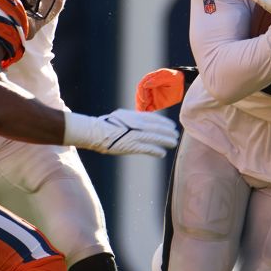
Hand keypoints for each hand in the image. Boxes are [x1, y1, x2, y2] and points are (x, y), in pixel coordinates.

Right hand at [63, 108, 178, 157]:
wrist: (95, 132)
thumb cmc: (105, 125)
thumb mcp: (121, 116)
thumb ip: (132, 118)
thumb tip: (140, 119)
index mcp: (134, 116)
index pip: (153, 119)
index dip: (164, 123)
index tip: (171, 125)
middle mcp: (137, 124)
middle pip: (157, 128)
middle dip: (168, 131)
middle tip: (176, 134)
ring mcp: (135, 135)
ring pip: (156, 138)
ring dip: (166, 140)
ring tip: (173, 143)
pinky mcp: (132, 146)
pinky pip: (148, 148)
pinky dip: (156, 151)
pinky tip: (162, 153)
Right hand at [136, 68, 188, 111]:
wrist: (183, 85)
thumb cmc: (175, 78)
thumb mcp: (168, 76)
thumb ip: (157, 80)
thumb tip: (145, 84)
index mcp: (149, 80)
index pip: (141, 86)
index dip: (141, 93)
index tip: (144, 100)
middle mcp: (148, 89)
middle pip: (140, 96)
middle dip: (140, 102)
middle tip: (143, 108)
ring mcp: (151, 97)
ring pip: (142, 103)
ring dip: (141, 108)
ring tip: (142, 112)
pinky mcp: (154, 104)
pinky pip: (147, 109)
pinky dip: (145, 112)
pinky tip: (145, 115)